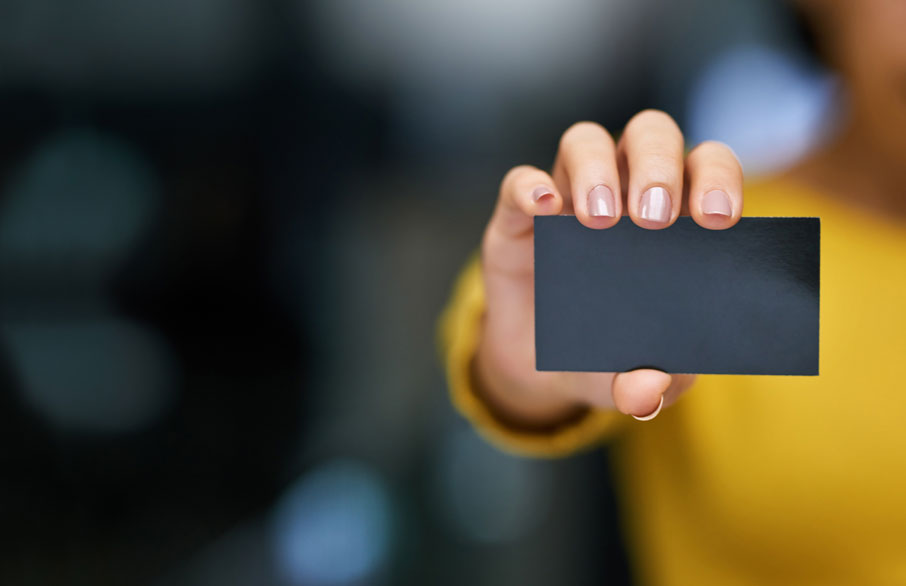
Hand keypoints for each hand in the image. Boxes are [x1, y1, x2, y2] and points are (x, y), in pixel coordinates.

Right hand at [475, 111, 742, 426]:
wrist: (537, 366)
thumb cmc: (601, 353)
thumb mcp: (627, 380)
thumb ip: (649, 387)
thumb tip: (653, 387)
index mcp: (673, 218)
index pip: (706, 166)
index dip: (717, 179)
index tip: (718, 220)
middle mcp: (623, 191)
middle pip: (649, 135)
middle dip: (659, 166)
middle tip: (655, 220)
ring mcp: (567, 197)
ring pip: (586, 141)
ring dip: (597, 170)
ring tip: (600, 221)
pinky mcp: (516, 217)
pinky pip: (519, 181)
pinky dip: (530, 187)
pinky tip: (544, 209)